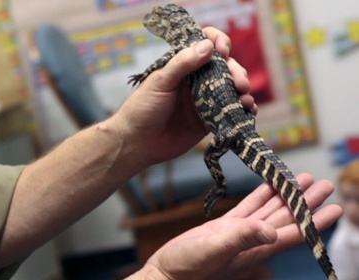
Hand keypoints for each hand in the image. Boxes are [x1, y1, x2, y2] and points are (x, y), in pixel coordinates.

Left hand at [115, 27, 253, 165]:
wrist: (138, 142)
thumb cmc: (143, 108)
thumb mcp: (160, 81)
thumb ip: (183, 64)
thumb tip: (208, 46)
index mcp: (183, 66)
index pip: (205, 45)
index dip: (218, 42)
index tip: (222, 51)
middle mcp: (196, 81)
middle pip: (225, 67)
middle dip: (236, 71)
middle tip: (240, 83)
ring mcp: (204, 100)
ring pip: (231, 89)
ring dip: (243, 90)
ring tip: (245, 98)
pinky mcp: (209, 120)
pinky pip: (231, 111)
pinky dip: (244, 109)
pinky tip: (249, 111)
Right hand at [132, 174, 341, 279]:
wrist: (167, 271)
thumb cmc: (188, 266)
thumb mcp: (214, 249)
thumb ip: (241, 238)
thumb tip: (272, 233)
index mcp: (254, 248)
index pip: (292, 234)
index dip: (313, 222)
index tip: (333, 209)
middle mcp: (251, 240)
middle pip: (286, 218)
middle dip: (304, 202)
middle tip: (323, 185)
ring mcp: (238, 232)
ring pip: (269, 211)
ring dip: (285, 195)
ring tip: (300, 179)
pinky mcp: (224, 226)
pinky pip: (248, 208)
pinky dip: (260, 196)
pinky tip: (268, 186)